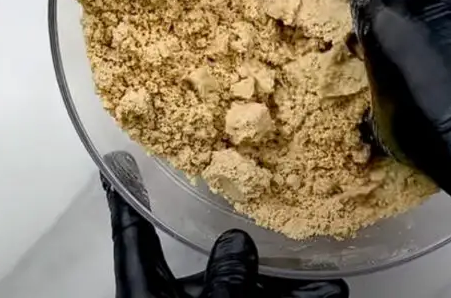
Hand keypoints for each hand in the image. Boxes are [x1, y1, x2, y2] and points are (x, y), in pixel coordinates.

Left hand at [102, 152, 347, 297]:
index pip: (133, 241)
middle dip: (260, 262)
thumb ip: (224, 283)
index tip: (119, 166)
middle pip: (211, 270)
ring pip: (248, 296)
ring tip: (331, 290)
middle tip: (293, 246)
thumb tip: (235, 242)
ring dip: (291, 292)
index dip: (126, 200)